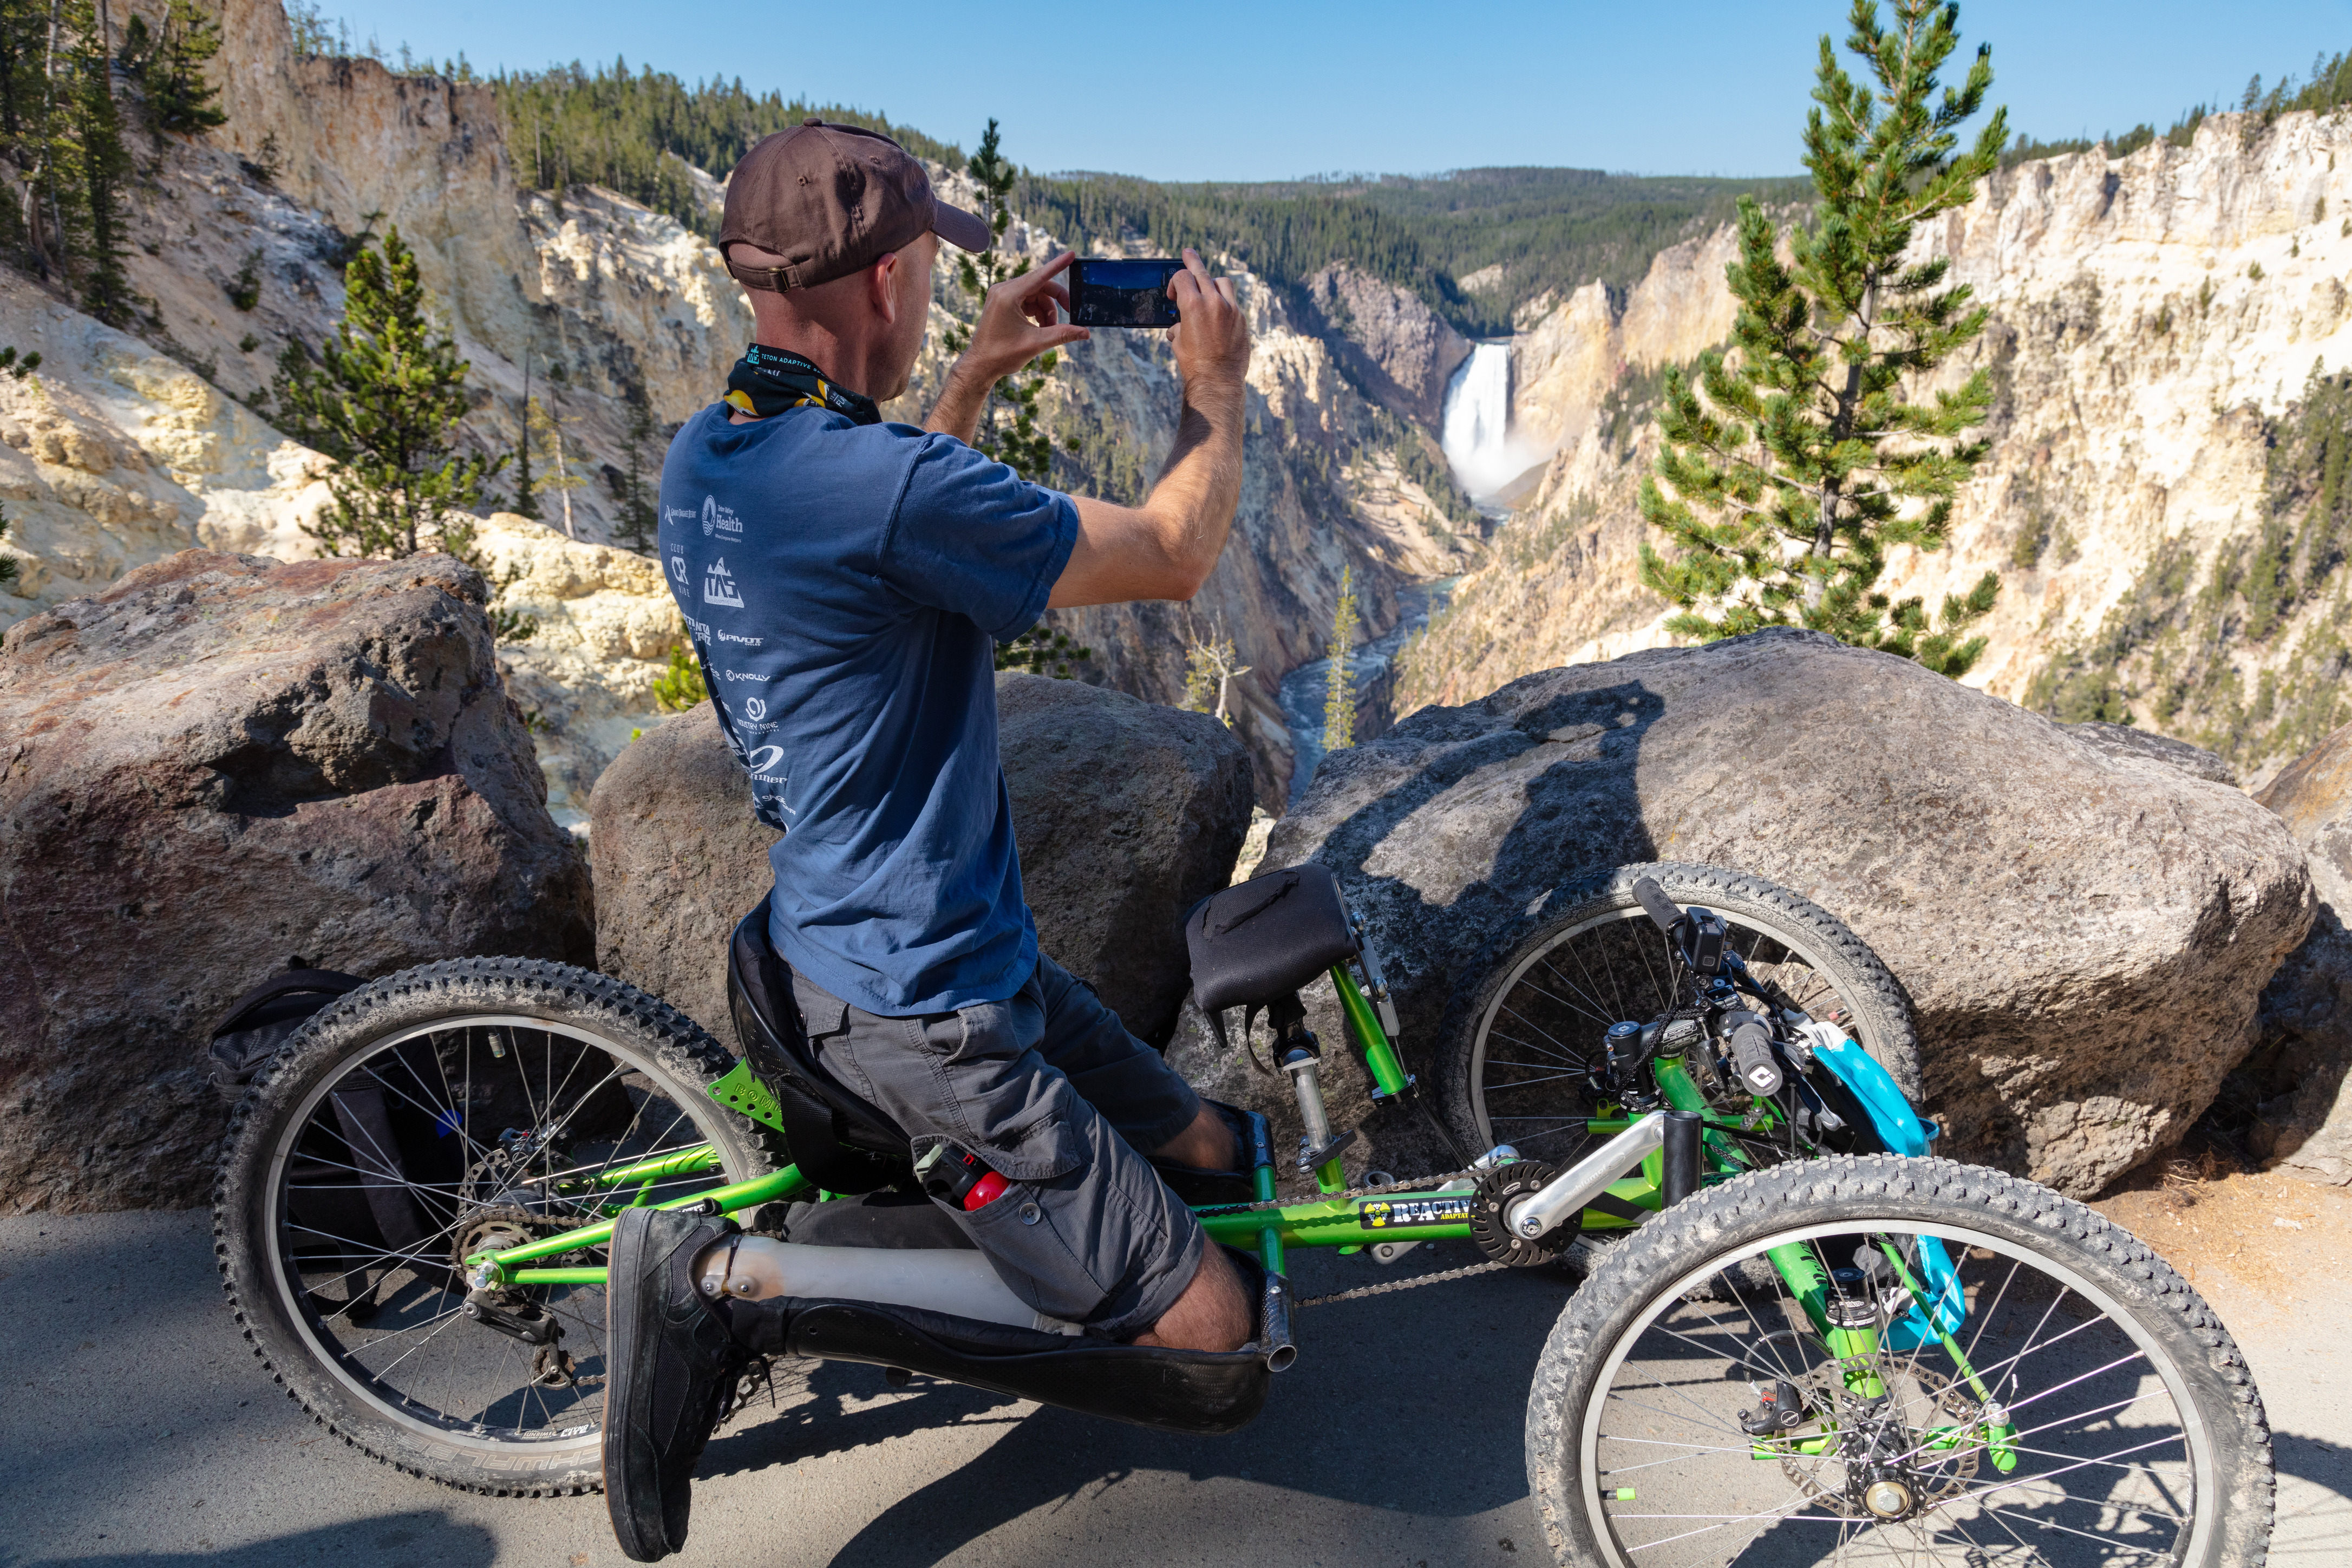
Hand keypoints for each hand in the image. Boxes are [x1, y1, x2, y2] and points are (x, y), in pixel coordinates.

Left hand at [955, 248, 1090, 388]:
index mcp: (1008, 295)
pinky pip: (1026, 300)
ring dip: (1046, 310)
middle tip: (1070, 314)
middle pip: (1039, 285)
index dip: (1058, 265)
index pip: (1040, 275)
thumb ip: (1063, 334)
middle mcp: (1003, 290)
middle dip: (1055, 301)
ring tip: (1049, 330)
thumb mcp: (1036, 343)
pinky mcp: (1001, 303)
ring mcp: (1001, 295)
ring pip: (1035, 294)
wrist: (979, 366)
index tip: (1071, 254)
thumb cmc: (1001, 355)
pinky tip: (1039, 328)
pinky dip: (1037, 312)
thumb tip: (1085, 333)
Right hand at [1167, 247, 1249, 395]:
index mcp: (1192, 305)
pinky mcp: (1241, 319)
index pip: (1183, 276)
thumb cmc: (1193, 363)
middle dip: (1192, 260)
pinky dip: (1224, 301)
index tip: (1173, 296)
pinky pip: (1232, 301)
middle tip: (1188, 252)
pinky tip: (1218, 311)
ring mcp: (1230, 309)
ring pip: (1221, 282)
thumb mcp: (1178, 342)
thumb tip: (1178, 326)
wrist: (1217, 381)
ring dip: (1212, 283)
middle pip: (1201, 271)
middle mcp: (1213, 302)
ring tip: (1206, 290)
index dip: (1174, 283)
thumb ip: (1178, 326)